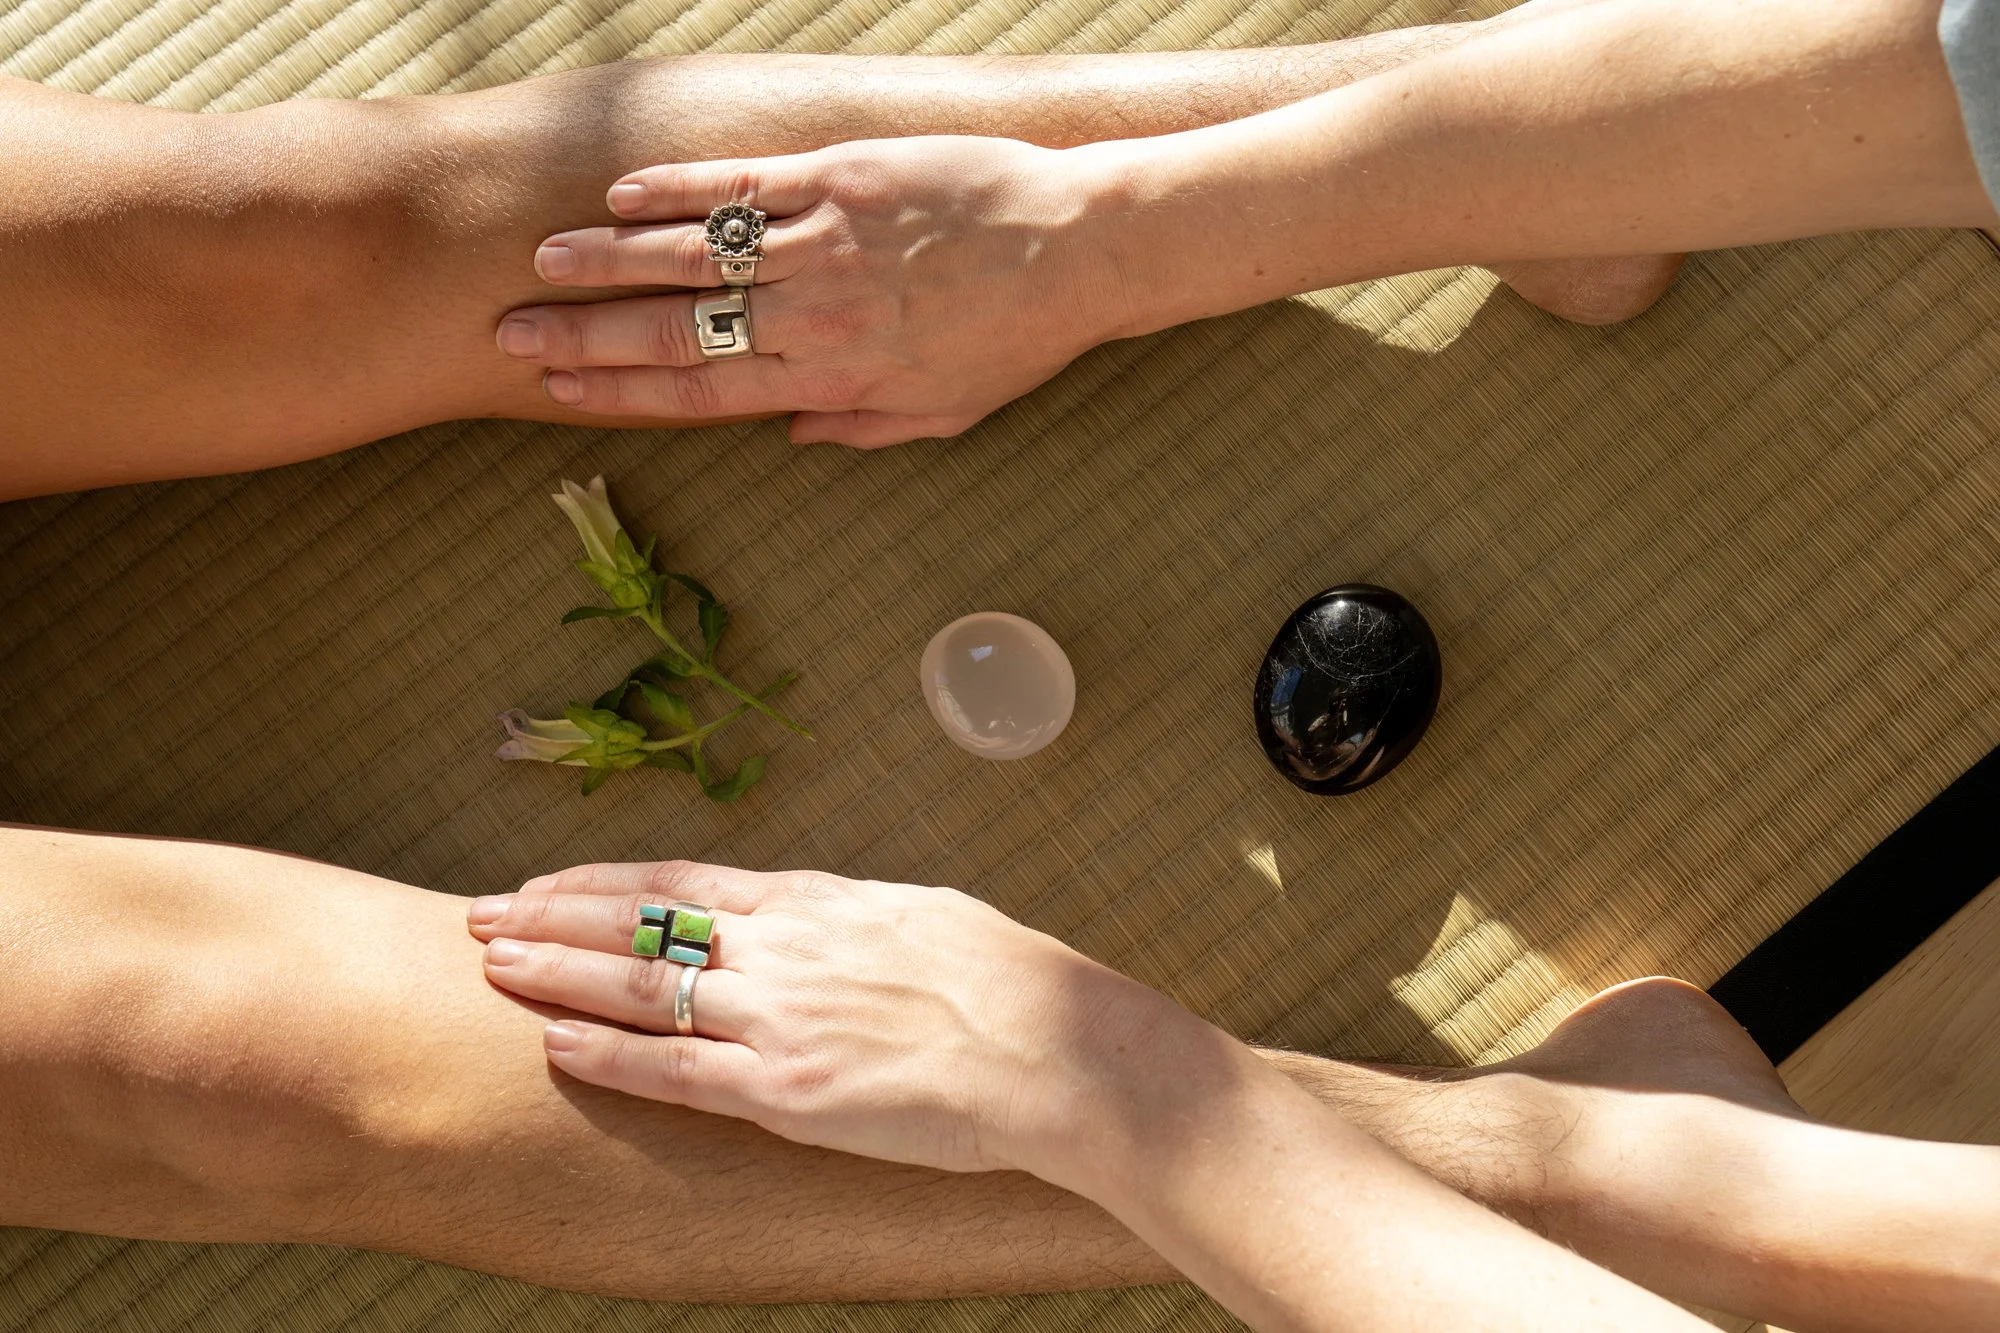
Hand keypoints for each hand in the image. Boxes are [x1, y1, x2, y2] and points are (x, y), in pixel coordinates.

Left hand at [465, 860, 1186, 1175]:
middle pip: (643, 922)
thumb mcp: (923, 916)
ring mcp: (781, 1018)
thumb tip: (816, 918)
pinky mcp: (791, 1090)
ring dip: (559, 972)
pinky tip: (555, 1044)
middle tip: (485, 914)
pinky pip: (678, 1070)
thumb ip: (851, 919)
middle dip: (554, 917)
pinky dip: (610, 1055)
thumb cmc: (1013, 980)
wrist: (1057, 1049)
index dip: (605, 881)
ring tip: (491, 965)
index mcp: (818, 902)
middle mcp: (784, 949)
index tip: (550, 883)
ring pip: (643, 986)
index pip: (683, 879)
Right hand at [494, 137, 1133, 447]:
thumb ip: (862, 430)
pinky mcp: (842, 176)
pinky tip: (625, 194)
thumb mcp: (946, 414)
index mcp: (832, 381)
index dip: (619, 392)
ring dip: (610, 260)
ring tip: (545, 264)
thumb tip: (789, 436)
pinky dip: (679, 189)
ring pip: (693, 255)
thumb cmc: (1018, 339)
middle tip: (511, 331)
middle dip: (584, 335)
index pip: (700, 392)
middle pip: (674, 329)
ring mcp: (822, 242)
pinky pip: (742, 187)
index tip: (558, 388)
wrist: (1080, 249)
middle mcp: (812, 317)